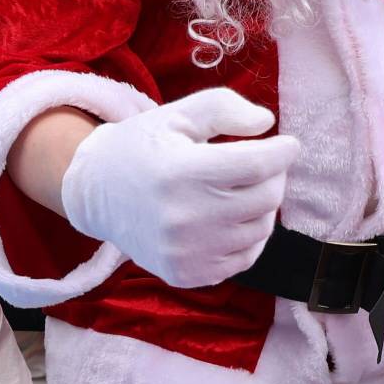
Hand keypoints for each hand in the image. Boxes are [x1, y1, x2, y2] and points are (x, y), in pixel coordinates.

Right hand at [56, 88, 297, 291]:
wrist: (95, 194)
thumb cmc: (142, 147)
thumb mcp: (177, 115)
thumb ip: (224, 109)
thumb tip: (266, 124)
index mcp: (181, 172)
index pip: (258, 165)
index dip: (283, 152)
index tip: (288, 144)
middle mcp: (184, 218)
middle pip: (266, 198)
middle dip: (273, 176)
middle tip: (261, 164)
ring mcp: (186, 252)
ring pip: (260, 229)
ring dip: (261, 206)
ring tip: (239, 189)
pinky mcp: (187, 275)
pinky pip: (244, 258)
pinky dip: (247, 236)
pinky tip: (228, 217)